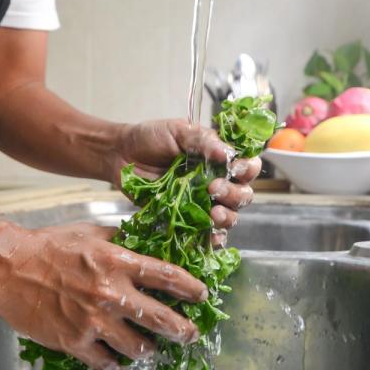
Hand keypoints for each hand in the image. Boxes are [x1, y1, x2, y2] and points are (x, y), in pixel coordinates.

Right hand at [0, 223, 207, 369]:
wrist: (7, 267)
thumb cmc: (47, 246)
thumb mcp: (90, 233)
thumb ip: (121, 239)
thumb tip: (146, 239)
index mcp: (117, 262)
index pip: (167, 276)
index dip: (190, 288)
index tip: (202, 295)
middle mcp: (110, 293)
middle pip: (162, 319)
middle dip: (183, 330)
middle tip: (191, 335)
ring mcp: (93, 321)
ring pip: (138, 347)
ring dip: (150, 350)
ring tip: (151, 350)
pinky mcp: (74, 341)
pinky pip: (105, 362)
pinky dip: (116, 364)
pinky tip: (119, 361)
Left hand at [112, 120, 261, 232]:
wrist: (121, 154)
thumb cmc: (150, 138)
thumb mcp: (178, 131)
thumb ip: (203, 140)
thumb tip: (227, 154)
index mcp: (219, 158)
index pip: (247, 166)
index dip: (247, 169)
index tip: (234, 169)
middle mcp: (217, 181)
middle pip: (243, 195)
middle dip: (235, 195)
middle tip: (214, 188)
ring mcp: (203, 202)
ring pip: (230, 216)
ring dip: (227, 217)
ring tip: (212, 213)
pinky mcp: (187, 218)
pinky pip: (207, 233)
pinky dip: (213, 238)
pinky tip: (209, 234)